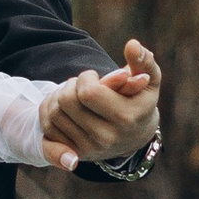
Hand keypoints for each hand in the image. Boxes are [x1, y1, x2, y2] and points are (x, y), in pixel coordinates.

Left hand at [38, 38, 161, 171]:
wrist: (135, 137)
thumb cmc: (139, 100)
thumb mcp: (149, 80)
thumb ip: (143, 61)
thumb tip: (132, 45)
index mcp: (126, 118)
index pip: (87, 92)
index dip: (86, 78)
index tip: (93, 77)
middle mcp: (107, 138)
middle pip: (66, 101)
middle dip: (70, 86)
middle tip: (82, 86)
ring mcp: (90, 149)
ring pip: (54, 113)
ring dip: (59, 97)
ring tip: (75, 96)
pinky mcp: (75, 154)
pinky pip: (48, 128)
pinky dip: (51, 114)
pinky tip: (65, 110)